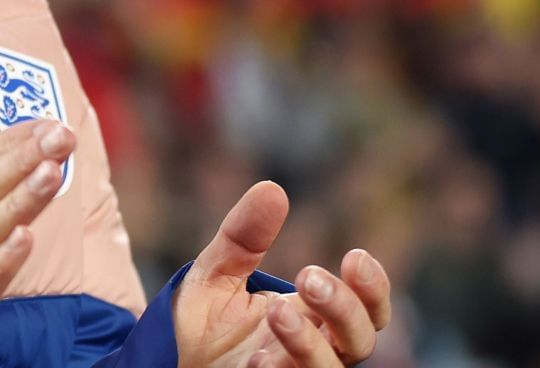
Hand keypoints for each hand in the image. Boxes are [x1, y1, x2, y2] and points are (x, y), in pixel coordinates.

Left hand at [174, 182, 393, 367]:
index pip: (367, 309)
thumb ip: (244, 235)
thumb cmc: (202, 317)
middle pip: (358, 340)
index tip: (355, 257)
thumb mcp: (218, 269)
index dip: (372, 288)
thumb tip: (272, 188)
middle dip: (343, 308)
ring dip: (309, 343)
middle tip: (308, 277)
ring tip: (278, 310)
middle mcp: (313, 350)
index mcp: (314, 316)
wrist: (167, 356)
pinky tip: (257, 361)